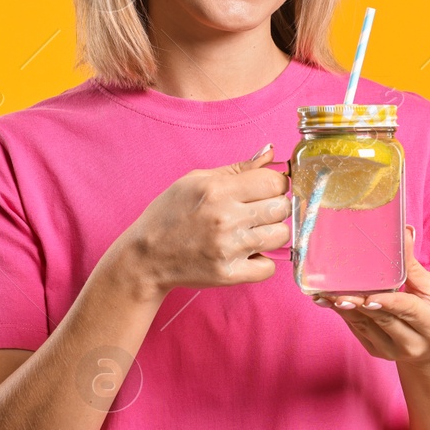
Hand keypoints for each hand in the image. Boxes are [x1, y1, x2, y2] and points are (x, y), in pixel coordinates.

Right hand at [118, 143, 290, 294]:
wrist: (147, 255)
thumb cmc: (170, 214)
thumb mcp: (196, 180)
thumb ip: (238, 169)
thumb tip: (271, 155)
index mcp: (218, 190)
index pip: (274, 182)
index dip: (276, 184)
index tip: (267, 189)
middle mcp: (225, 218)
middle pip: (282, 207)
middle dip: (276, 206)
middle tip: (258, 211)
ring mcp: (228, 248)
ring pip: (281, 236)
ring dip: (272, 232)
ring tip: (252, 231)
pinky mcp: (229, 274)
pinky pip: (269, 267)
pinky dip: (262, 261)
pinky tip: (247, 253)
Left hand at [315, 224, 429, 365]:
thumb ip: (412, 265)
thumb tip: (404, 231)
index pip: (408, 310)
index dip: (389, 302)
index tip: (370, 296)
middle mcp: (413, 344)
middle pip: (382, 319)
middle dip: (359, 304)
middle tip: (337, 292)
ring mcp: (392, 351)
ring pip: (364, 325)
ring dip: (344, 308)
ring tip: (325, 293)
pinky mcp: (376, 351)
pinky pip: (356, 329)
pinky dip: (342, 313)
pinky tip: (326, 301)